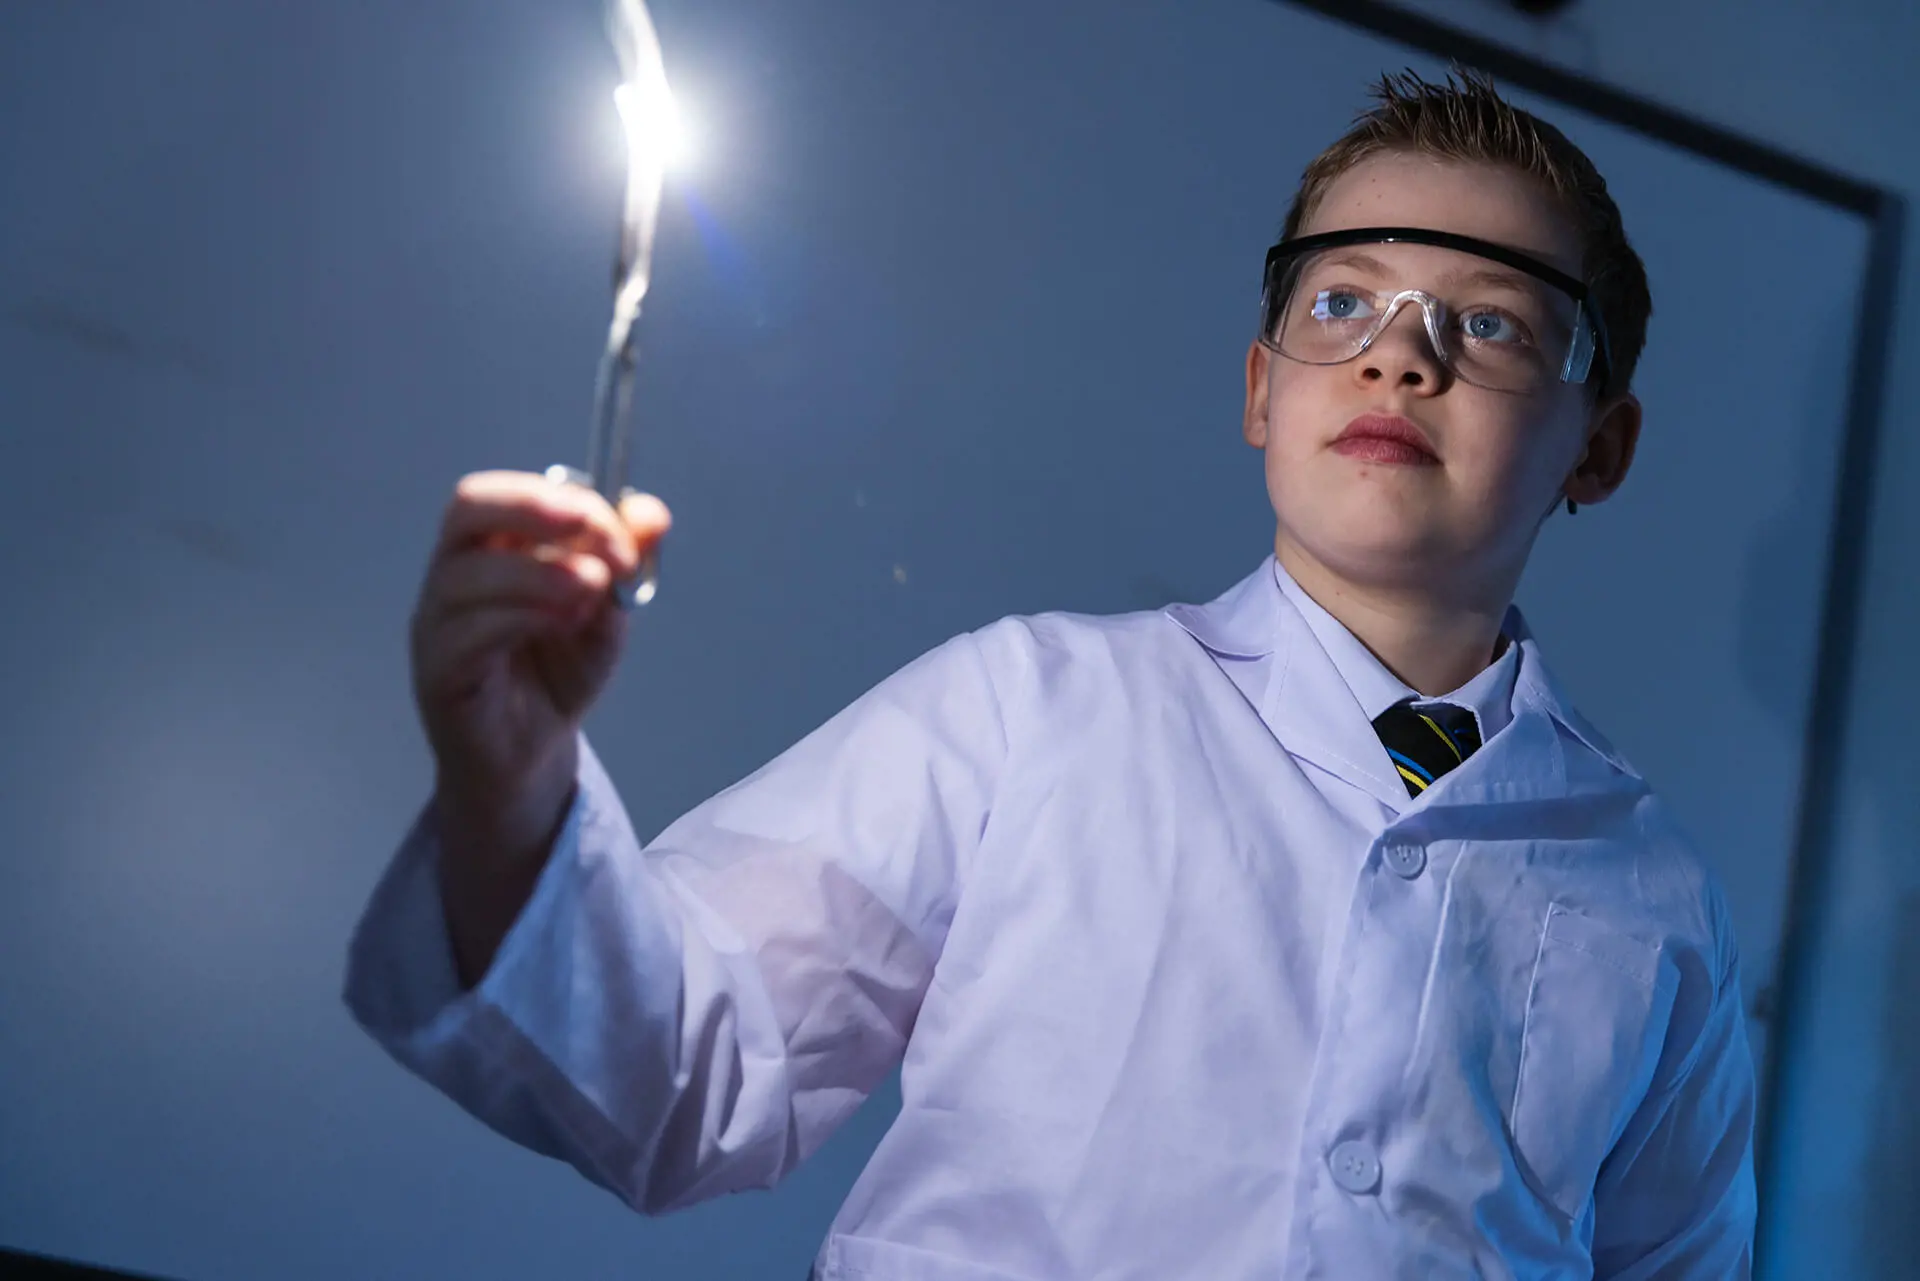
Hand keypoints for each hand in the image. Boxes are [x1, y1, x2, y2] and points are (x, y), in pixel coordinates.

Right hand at [409, 469, 671, 844]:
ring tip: (592, 591)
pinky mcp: (437, 672)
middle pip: (468, 509)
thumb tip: (652, 513)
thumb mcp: (607, 612)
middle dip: (535, 509)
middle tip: (596, 531)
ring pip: (469, 574)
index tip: (624, 529)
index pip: (505, 493)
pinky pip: (466, 632)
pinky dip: (522, 617)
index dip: (564, 498)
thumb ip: (625, 564)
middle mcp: (454, 574)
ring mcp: (437, 622)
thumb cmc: (558, 672)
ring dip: (541, 573)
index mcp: (491, 546)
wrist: (532, 755)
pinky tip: (565, 623)